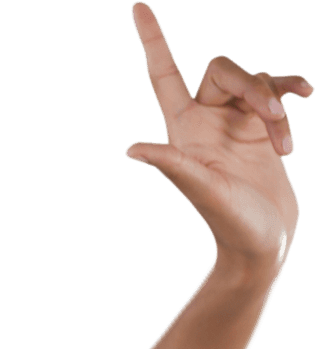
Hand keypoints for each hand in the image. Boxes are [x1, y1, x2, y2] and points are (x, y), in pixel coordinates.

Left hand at [126, 2, 312, 264]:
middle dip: (252, 86)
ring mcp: (233, 124)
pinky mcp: (260, 130)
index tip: (136, 5)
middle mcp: (204, 122)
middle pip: (222, 68)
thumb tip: (132, 150)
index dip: (151, 40)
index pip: (162, 74)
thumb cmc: (228, 223)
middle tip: (273, 120)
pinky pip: (277, 91)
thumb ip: (172, 165)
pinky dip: (290, 94)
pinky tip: (306, 101)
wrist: (261, 244)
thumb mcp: (202, 190)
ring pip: (255, 81)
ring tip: (283, 145)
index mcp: (182, 131)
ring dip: (275, 103)